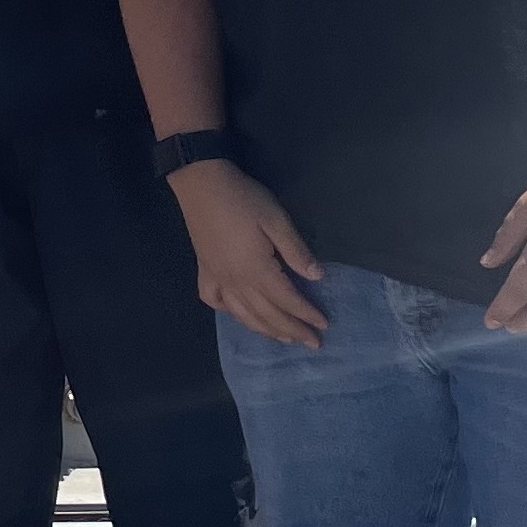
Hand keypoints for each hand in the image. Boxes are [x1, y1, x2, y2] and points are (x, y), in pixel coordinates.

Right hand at [168, 162, 327, 347]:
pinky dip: (229, 313)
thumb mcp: (276, 219)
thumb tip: (317, 277)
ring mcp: (218, 279)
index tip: (324, 325)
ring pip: (244, 315)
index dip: (306, 314)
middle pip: (267, 314)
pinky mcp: (204, 271)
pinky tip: (240, 314)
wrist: (202, 183)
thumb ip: (296, 251)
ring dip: (266, 330)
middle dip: (292, 330)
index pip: (287, 300)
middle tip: (312, 343)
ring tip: (284, 339)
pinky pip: (216, 301)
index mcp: (256, 270)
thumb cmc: (243, 198)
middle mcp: (236, 282)